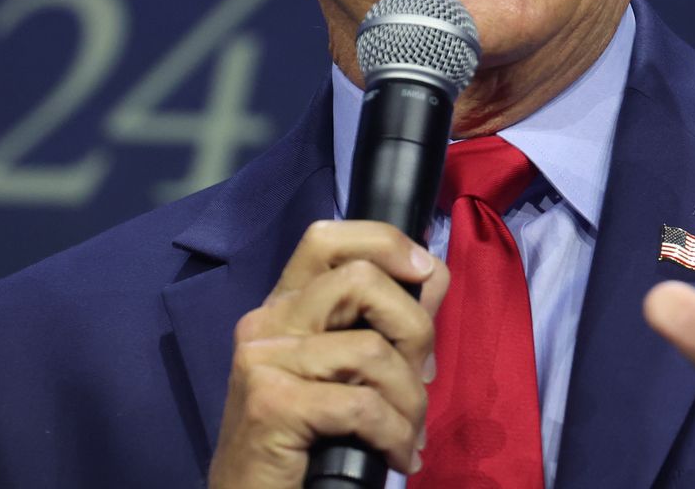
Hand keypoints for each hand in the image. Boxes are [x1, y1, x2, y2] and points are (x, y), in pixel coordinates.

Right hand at [209, 220, 449, 487]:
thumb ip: (385, 323)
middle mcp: (266, 321)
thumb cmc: (304, 442)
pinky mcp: (269, 403)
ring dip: (410, 401)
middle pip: (361, 279)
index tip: (425, 275)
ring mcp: (262, 359)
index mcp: (283, 307)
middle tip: (422, 378)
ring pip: (372, 350)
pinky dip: (394, 434)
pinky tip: (397, 456)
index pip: (327, 237)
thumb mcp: (345, 373)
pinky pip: (361, 404)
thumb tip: (432, 276)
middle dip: (415, 329)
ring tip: (409, 435)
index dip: (386, 243)